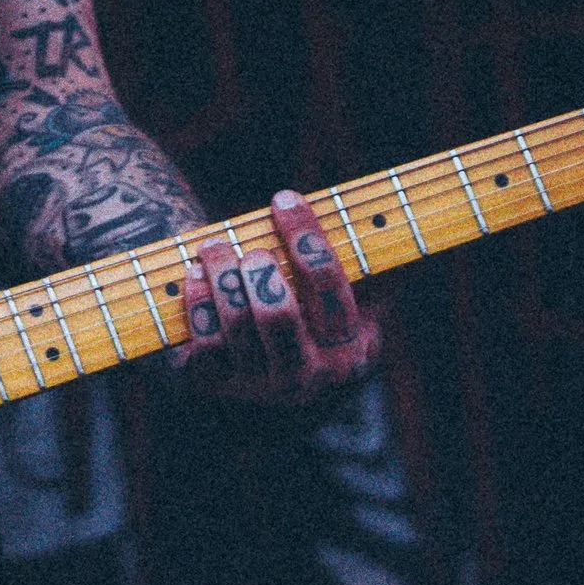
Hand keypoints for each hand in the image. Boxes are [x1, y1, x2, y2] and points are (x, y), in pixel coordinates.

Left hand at [172, 190, 380, 404]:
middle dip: (257, 269)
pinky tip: (195, 276)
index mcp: (354, 348)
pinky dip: (198, 304)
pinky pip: (206, 343)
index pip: (328, 285)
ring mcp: (264, 385)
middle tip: (251, 247)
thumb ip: (371, 264)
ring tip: (214, 248)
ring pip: (238, 325)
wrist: (278, 376)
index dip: (304, 236)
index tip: (283, 199)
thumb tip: (387, 214)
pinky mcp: (223, 385)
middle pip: (278, 313)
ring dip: (221, 276)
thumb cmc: (320, 315)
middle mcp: (311, 375)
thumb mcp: (358, 299)